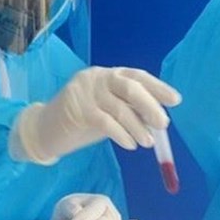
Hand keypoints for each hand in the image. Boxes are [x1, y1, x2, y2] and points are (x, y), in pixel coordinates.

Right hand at [10, 66, 181, 164]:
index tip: (175, 101)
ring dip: (138, 127)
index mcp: (108, 74)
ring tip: (147, 142)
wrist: (44, 131)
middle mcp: (97, 78)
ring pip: (119, 108)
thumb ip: (129, 109)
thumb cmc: (81, 121)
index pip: (137, 76)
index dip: (158, 88)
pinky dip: (122, 134)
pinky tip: (130, 145)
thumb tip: (158, 119)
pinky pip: (106, 122)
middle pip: (130, 87)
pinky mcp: (76, 109)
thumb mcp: (108, 111)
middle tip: (163, 124)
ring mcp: (85, 92)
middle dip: (150, 106)